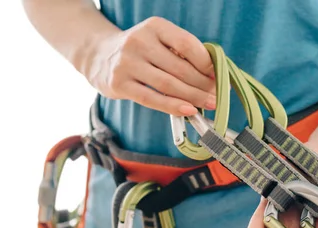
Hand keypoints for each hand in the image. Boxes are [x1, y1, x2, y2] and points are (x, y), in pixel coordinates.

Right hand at [84, 17, 215, 115]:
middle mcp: (139, 41)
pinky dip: (173, 106)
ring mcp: (127, 63)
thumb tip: (214, 75)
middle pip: (180, 68)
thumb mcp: (159, 40)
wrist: (99, 55)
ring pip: (168, 85)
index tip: (218, 76)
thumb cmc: (140, 51)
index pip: (187, 44)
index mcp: (154, 26)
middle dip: (203, 84)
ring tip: (208, 104)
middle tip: (216, 95)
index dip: (206, 63)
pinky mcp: (119, 84)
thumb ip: (182, 53)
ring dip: (193, 97)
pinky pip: (152, 99)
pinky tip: (188, 110)